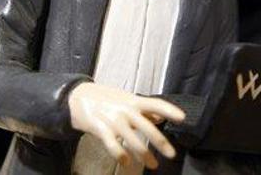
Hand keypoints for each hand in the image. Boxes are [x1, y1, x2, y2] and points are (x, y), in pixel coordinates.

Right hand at [68, 82, 184, 168]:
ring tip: (153, 165)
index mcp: (133, 101)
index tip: (182, 118)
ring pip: (132, 140)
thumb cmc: (105, 98)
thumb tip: (160, 118)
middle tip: (171, 154)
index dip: (169, 110)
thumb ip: (143, 109)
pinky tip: (127, 162)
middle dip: (160, 142)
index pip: (155, 103)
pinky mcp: (100, 129)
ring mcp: (113, 120)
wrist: (77, 97)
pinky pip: (112, 144)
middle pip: (147, 127)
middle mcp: (125, 110)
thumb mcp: (126, 99)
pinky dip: (120, 154)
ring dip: (144, 154)